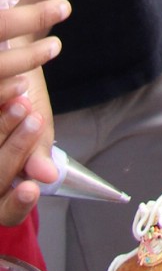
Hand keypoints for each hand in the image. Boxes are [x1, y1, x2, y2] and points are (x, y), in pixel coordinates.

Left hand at [0, 0, 66, 217]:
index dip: (6, 93)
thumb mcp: (12, 118)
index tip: (27, 89)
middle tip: (56, 47)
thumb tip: (43, 179)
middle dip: (23, 56)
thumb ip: (25, 145)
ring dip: (31, 16)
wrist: (0, 16)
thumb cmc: (7, 87)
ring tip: (63, 9)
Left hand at [0, 83, 54, 228]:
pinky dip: (0, 106)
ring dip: (4, 129)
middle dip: (16, 151)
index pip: (7, 211)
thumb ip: (39, 154)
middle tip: (36, 122)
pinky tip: (13, 90)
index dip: (17, 204)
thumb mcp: (39, 130)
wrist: (17, 59)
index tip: (30, 190)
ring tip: (24, 104)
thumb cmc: (26, 101)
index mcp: (7, 184)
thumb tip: (48, 175)